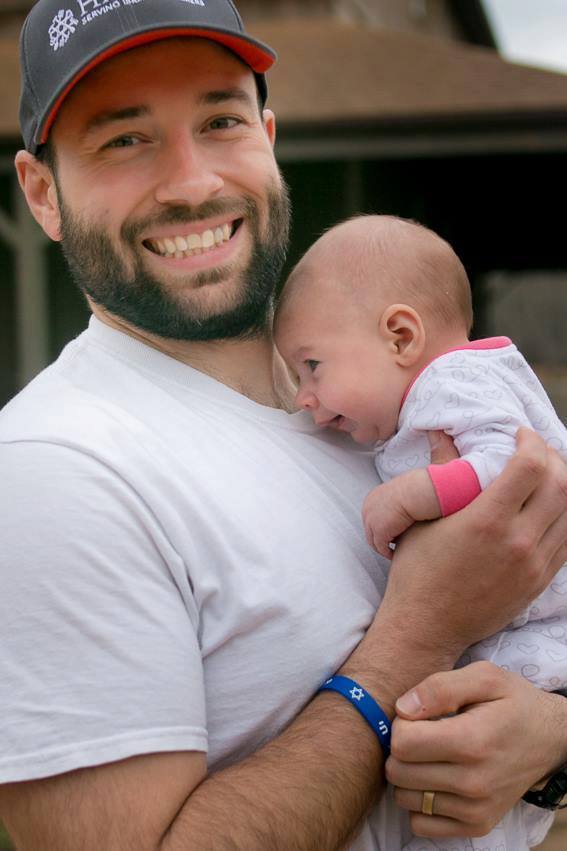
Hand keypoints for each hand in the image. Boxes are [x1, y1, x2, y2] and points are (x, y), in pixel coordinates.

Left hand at [363, 471, 440, 558]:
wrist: (415, 493)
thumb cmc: (415, 490)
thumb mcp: (400, 492)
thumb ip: (397, 500)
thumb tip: (404, 503)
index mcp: (371, 499)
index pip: (371, 518)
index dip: (380, 527)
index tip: (391, 534)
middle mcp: (367, 510)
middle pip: (369, 530)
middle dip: (379, 539)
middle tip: (390, 547)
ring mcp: (371, 522)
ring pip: (373, 541)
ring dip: (382, 548)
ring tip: (393, 553)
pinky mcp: (379, 532)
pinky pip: (381, 547)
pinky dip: (387, 552)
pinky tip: (396, 554)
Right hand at [375, 428, 566, 664]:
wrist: (427, 626)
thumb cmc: (418, 572)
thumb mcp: (423, 518)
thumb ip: (441, 472)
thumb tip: (441, 434)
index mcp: (487, 521)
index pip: (531, 467)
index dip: (532, 441)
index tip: (520, 435)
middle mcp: (518, 542)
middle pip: (561, 484)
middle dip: (553, 458)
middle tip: (535, 451)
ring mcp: (534, 565)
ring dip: (563, 485)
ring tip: (544, 475)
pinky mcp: (540, 581)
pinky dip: (564, 514)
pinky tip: (546, 506)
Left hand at [386, 662, 566, 838]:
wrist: (550, 739)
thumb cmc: (513, 702)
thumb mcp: (484, 676)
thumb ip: (440, 687)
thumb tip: (402, 709)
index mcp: (472, 741)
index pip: (402, 743)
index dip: (401, 724)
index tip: (418, 717)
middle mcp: (474, 783)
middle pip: (398, 772)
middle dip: (401, 749)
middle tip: (423, 735)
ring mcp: (476, 809)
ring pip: (404, 798)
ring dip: (408, 775)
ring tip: (431, 756)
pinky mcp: (477, 825)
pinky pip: (420, 824)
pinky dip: (420, 802)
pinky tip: (436, 779)